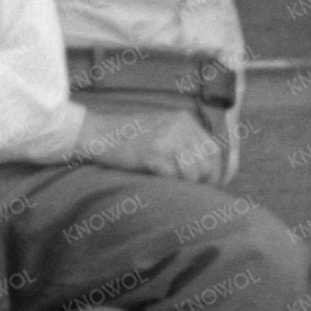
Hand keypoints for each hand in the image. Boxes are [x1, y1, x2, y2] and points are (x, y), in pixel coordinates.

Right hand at [73, 104, 223, 182]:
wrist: (96, 132)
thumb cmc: (127, 135)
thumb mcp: (162, 127)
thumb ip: (184, 139)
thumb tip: (206, 167)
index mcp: (185, 120)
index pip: (213, 150)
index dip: (215, 171)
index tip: (209, 184)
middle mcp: (180, 127)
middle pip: (206, 163)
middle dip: (202, 181)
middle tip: (191, 190)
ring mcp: (166, 140)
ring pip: (192, 172)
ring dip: (184, 184)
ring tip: (172, 184)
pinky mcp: (152, 154)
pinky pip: (173, 176)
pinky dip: (168, 182)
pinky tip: (157, 180)